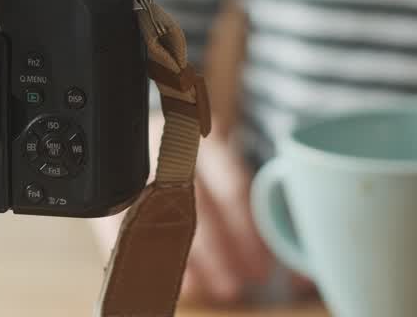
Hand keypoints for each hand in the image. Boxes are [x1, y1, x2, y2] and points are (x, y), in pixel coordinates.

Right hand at [89, 118, 315, 304]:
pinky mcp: (113, 190)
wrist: (149, 127)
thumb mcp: (230, 170)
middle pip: (194, 205)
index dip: (247, 232)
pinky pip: (122, 227)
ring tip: (202, 290)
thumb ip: (262, 213)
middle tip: (233, 286)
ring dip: (182, 260)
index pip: (232, 186)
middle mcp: (170, 146)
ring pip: (160, 217)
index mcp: (207, 138)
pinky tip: (163, 279)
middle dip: (216, 253)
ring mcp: (138, 167)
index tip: (261, 268)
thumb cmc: (202, 163)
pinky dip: (145, 258)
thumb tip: (303, 273)